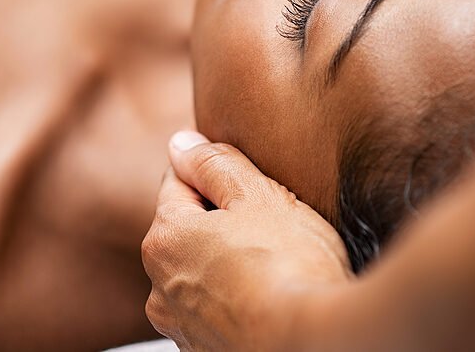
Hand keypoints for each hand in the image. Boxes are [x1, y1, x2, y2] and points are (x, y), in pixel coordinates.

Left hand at [142, 131, 351, 350]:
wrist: (314, 344)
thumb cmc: (289, 267)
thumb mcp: (257, 195)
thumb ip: (214, 163)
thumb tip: (181, 143)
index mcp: (165, 238)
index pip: (178, 182)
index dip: (214, 172)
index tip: (247, 179)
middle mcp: (160, 287)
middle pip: (189, 230)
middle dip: (222, 219)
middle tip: (270, 221)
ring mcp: (182, 326)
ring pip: (204, 271)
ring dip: (229, 260)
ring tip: (276, 261)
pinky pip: (219, 307)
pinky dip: (239, 297)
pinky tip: (273, 293)